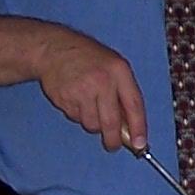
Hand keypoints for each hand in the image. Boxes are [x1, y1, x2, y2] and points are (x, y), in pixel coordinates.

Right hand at [33, 27, 146, 150]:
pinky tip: (77, 100)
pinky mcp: (64, 99)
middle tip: (113, 145)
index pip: (134, 105)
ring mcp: (81, 90)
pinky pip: (76, 119)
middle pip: (110, 122)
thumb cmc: (89, 58)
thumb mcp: (115, 66)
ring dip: (93, 123)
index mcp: (119, 71)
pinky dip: (78, 115)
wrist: (55, 49)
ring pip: (92, 124)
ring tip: (90, 106)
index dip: (138, 127)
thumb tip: (130, 125)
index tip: (140, 144)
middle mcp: (101, 81)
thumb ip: (124, 92)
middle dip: (113, 139)